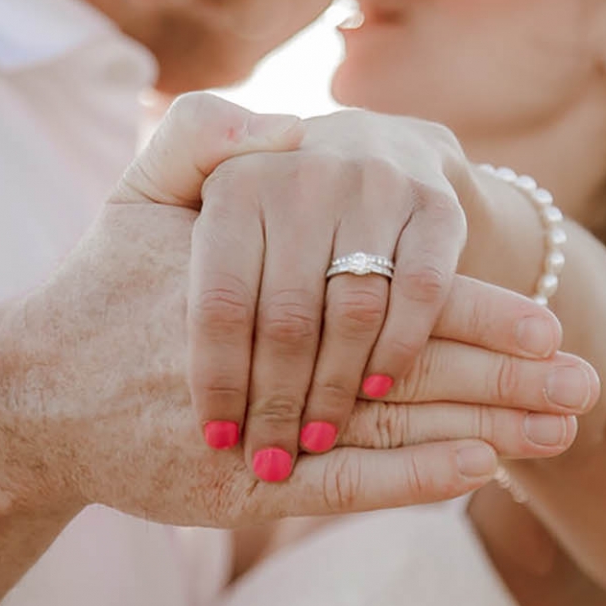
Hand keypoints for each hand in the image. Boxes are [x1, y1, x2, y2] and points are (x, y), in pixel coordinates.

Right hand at [0, 96, 597, 605]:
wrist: (27, 393)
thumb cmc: (100, 288)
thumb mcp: (137, 193)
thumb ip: (198, 138)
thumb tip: (271, 120)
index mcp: (265, 278)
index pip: (390, 295)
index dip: (474, 311)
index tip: (548, 321)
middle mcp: (272, 356)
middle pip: (412, 368)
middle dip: (508, 377)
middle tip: (586, 383)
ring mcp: (260, 426)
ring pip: (392, 429)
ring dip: (483, 428)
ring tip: (562, 430)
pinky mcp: (242, 485)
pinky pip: (343, 485)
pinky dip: (414, 479)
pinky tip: (479, 473)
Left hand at [187, 110, 481, 479]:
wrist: (381, 146)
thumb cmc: (268, 195)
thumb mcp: (190, 176)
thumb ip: (167, 176)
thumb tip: (168, 227)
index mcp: (237, 182)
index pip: (221, 302)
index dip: (218, 380)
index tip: (216, 437)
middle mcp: (307, 176)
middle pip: (287, 318)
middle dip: (276, 402)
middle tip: (268, 458)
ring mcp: (377, 188)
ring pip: (353, 312)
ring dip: (334, 390)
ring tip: (314, 439)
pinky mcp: (437, 208)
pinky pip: (419, 295)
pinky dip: (397, 351)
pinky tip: (374, 392)